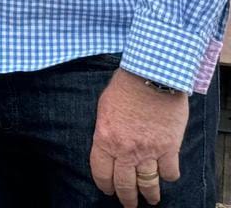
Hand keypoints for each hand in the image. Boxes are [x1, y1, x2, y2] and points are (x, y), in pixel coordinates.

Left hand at [89, 69, 187, 206]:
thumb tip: (109, 146)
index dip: (104, 185)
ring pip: (148, 184)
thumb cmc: (124, 88)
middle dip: (126, 198)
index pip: (101, 172)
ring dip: (149, 195)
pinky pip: (170, 172)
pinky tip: (167, 175)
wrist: (151, 77)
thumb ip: (106, 132)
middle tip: (129, 205)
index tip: (108, 190)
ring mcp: (149, 151)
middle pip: (125, 185)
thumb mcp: (103, 109)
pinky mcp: (170, 148)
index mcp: (105, 139)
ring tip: (151, 200)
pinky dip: (169, 176)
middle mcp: (126, 150)